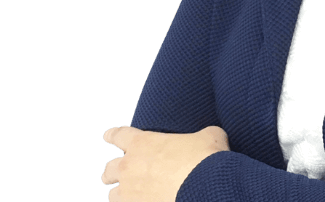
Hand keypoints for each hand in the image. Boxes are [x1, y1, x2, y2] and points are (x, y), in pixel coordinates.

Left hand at [101, 125, 229, 199]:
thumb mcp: (209, 135)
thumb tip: (209, 138)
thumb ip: (202, 135)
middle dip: (113, 172)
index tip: (110, 135)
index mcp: (143, 143)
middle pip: (108, 170)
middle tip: (122, 173)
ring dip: (121, 196)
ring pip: (113, 197)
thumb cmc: (205, 158)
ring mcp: (130, 194)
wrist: (204, 188)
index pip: (119, 135)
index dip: (114, 134)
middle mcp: (130, 167)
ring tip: (130, 197)